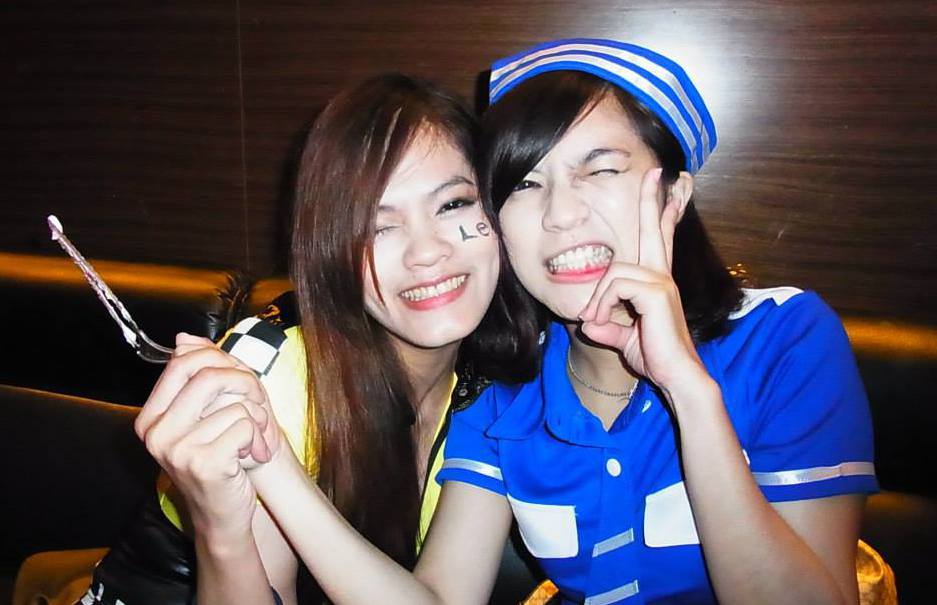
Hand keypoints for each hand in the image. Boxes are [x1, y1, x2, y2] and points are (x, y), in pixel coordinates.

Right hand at [135, 333, 282, 536]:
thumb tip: (184, 338)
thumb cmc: (218, 461)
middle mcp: (156, 432)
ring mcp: (176, 449)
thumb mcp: (206, 417)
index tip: (240, 380)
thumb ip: (197, 377)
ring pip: (235, 404)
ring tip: (255, 440)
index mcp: (151, 417)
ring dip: (258, 420)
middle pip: (210, 376)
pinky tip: (252, 457)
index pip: (183, 363)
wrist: (221, 516)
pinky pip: (245, 425)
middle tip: (259, 405)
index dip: (221, 361)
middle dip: (246, 384)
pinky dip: (259, 439)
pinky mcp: (203, 463)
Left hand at [578, 168, 702, 390]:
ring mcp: (661, 282)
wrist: (677, 377)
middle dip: (651, 200)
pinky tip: (602, 321)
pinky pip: (617, 285)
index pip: (659, 242)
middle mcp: (662, 276)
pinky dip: (603, 303)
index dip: (663, 216)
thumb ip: (608, 327)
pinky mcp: (656, 293)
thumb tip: (589, 324)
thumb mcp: (623, 339)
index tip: (670, 192)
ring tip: (595, 320)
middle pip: (654, 230)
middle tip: (654, 173)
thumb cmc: (656, 359)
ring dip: (598, 297)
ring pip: (615, 270)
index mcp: (657, 282)